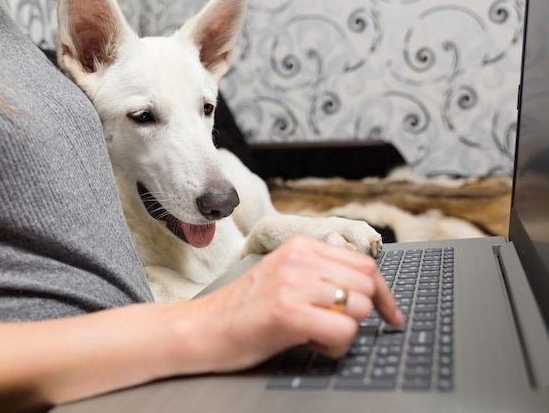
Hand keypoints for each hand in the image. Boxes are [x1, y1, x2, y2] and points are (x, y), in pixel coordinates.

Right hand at [193, 235, 403, 371]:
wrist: (203, 328)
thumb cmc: (245, 309)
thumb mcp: (284, 275)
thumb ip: (319, 273)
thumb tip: (367, 287)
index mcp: (300, 246)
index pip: (364, 263)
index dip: (384, 293)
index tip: (390, 313)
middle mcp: (298, 259)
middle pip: (366, 284)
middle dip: (362, 313)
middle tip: (335, 328)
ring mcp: (293, 284)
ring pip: (357, 308)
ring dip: (343, 331)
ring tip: (313, 335)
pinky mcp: (288, 313)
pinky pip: (343, 331)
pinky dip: (333, 346)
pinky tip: (309, 343)